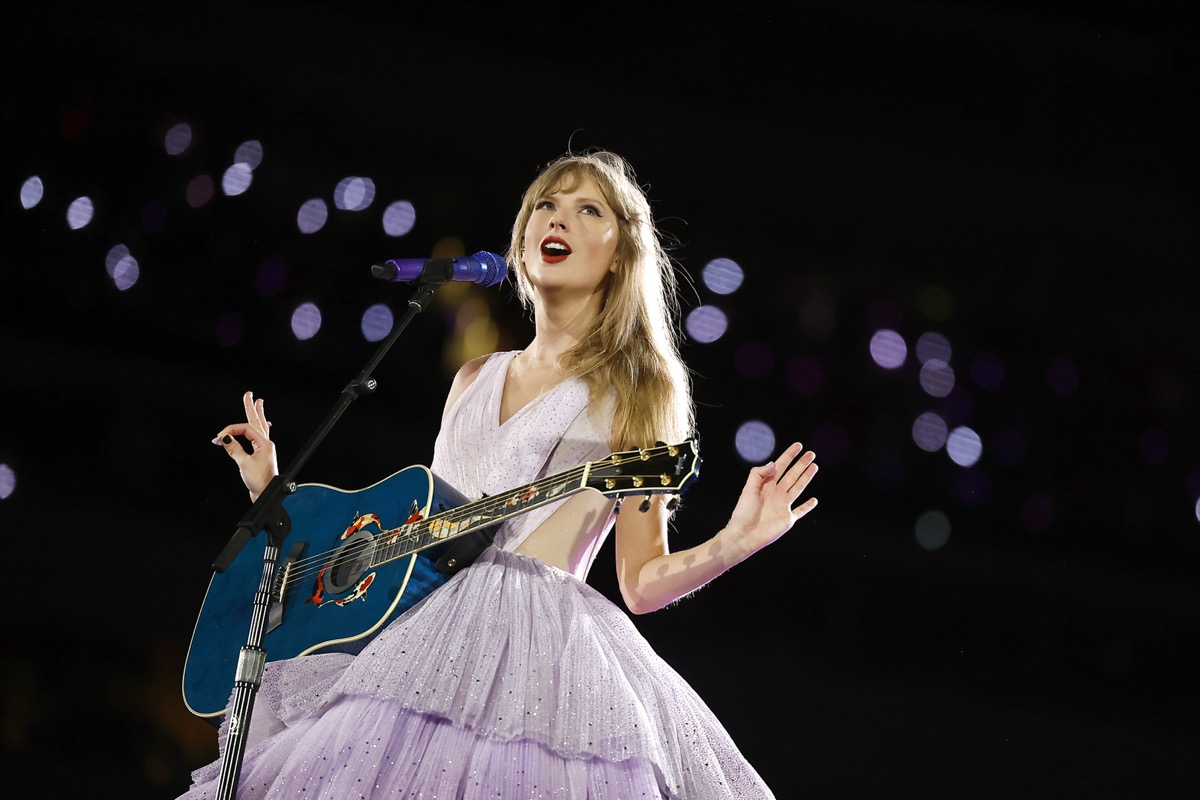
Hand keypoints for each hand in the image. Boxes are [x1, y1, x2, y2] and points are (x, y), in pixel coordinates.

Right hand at [212, 391, 278, 500]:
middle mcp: (266, 444)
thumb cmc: (259, 481)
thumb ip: (234, 449)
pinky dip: (256, 428)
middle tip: (249, 394)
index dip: (231, 430)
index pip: (246, 429)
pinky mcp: (261, 454)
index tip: (219, 437)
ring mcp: (264, 448)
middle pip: (257, 421)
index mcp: (264, 444)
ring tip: (258, 403)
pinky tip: (261, 425)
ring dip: (257, 415)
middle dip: (252, 408)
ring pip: (259, 427)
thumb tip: (224, 438)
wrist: (265, 494)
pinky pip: (258, 436)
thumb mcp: (244, 463)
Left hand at [723, 442, 818, 556]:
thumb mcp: (748, 489)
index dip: (789, 455)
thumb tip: (774, 463)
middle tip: (811, 454)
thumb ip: (759, 474)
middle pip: (792, 475)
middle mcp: (776, 493)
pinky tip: (814, 500)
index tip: (798, 446)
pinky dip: (808, 506)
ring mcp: (783, 506)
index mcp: (766, 485)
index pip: (780, 466)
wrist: (744, 535)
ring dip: (806, 477)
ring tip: (814, 466)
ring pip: (798, 488)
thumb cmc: (743, 512)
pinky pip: (800, 511)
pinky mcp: (788, 519)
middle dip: (801, 464)